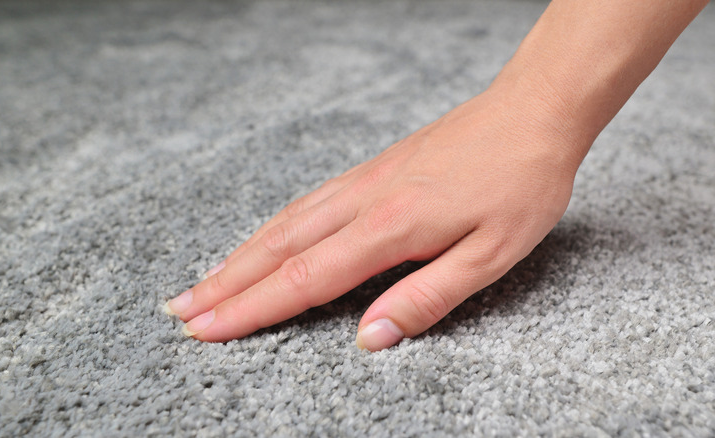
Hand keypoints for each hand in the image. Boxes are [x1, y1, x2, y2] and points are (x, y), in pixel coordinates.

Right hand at [164, 86, 579, 350]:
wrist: (532, 111)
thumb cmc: (520, 183)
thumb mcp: (491, 255)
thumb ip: (426, 298)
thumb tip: (369, 338)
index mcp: (391, 227)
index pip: (305, 279)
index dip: (252, 309)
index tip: (208, 330)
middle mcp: (365, 200)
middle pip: (279, 248)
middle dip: (226, 285)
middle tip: (181, 312)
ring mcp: (365, 180)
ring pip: (287, 222)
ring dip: (240, 255)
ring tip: (205, 282)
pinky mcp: (373, 169)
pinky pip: (308, 202)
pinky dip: (273, 227)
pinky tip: (264, 239)